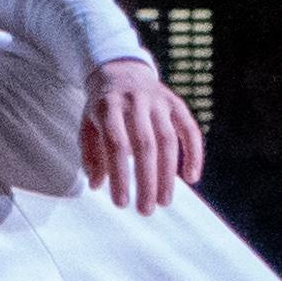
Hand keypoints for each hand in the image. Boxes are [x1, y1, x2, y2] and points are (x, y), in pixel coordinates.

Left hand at [80, 58, 202, 212]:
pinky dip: (194, 153)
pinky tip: (192, 177)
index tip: (121, 203)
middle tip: (146, 210)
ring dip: (168, 175)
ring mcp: (159, 102)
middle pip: (144, 145)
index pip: (116, 145)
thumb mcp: (87, 125)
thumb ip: (91, 154)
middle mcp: (135, 102)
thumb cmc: (102, 107)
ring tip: (163, 201)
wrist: (122, 71)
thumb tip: (96, 185)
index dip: (120, 175)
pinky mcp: (176, 104)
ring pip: (168, 141)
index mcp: (108, 107)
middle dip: (146, 181)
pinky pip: (190, 130)